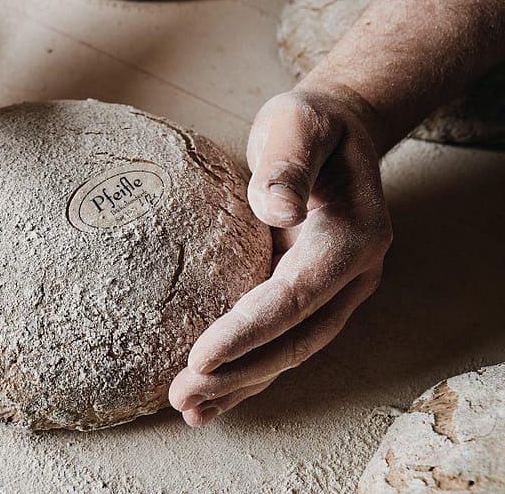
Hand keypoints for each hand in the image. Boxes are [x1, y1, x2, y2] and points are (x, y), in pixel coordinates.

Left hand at [169, 86, 392, 425]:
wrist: (338, 133)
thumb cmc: (310, 124)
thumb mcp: (298, 125)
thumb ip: (288, 164)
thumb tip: (276, 210)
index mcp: (352, 237)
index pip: (295, 296)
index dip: (249, 331)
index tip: (201, 357)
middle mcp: (353, 275)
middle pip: (294, 339)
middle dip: (238, 372)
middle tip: (183, 396)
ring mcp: (337, 292)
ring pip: (289, 352)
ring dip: (241, 385)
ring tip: (190, 410)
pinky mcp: (313, 297)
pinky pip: (282, 341)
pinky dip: (250, 372)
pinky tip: (215, 396)